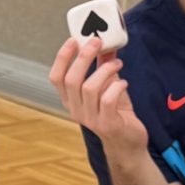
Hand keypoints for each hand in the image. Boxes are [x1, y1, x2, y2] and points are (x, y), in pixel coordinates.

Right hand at [48, 36, 149, 160]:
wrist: (128, 143)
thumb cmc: (116, 114)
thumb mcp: (108, 87)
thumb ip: (104, 67)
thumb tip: (107, 44)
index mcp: (71, 100)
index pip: (56, 77)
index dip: (62, 57)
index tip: (74, 40)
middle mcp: (76, 110)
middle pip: (71, 80)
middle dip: (84, 57)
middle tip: (97, 42)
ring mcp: (90, 119)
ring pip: (89, 88)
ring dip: (105, 70)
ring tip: (117, 64)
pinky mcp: (107, 124)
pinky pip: (108, 100)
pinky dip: (117, 86)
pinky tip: (124, 83)